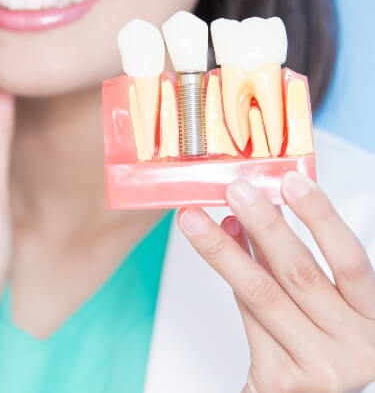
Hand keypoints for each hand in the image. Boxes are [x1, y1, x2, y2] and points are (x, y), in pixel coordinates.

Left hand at [177, 172, 374, 392]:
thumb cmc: (316, 340)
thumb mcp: (321, 299)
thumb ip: (289, 258)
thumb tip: (248, 212)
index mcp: (373, 317)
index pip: (351, 260)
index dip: (321, 217)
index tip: (291, 180)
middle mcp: (354, 344)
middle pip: (299, 272)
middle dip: (263, 225)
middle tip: (234, 190)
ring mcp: (318, 366)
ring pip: (262, 293)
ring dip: (224, 250)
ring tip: (195, 218)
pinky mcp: (281, 379)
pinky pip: (247, 317)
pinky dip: (229, 278)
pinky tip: (213, 247)